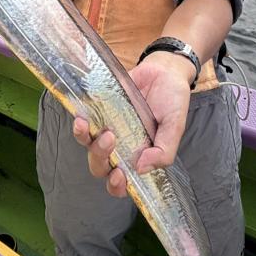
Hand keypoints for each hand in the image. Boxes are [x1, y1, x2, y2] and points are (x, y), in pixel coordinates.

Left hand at [73, 52, 192, 197]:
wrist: (164, 70)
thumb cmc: (173, 102)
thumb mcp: (175, 127)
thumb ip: (164, 151)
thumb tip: (142, 168)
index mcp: (138, 157)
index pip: (121, 182)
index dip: (116, 185)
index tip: (119, 175)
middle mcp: (119, 147)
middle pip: (99, 166)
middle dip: (100, 159)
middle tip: (112, 140)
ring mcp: (107, 128)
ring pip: (88, 145)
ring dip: (88, 141)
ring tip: (103, 129)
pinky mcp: (98, 110)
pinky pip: (83, 122)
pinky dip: (80, 124)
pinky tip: (82, 118)